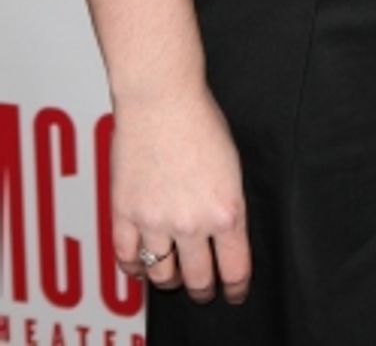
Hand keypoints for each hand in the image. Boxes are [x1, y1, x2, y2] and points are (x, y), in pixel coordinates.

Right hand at [110, 84, 250, 302]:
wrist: (162, 97)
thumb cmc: (200, 119)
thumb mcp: (232, 166)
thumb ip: (227, 203)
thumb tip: (225, 232)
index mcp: (227, 210)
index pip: (235, 269)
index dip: (235, 288)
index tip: (234, 293)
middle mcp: (192, 223)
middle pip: (198, 279)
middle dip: (203, 289)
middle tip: (204, 290)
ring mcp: (156, 222)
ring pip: (162, 275)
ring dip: (169, 280)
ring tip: (173, 277)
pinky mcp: (125, 214)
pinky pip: (127, 259)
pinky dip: (134, 269)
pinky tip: (141, 266)